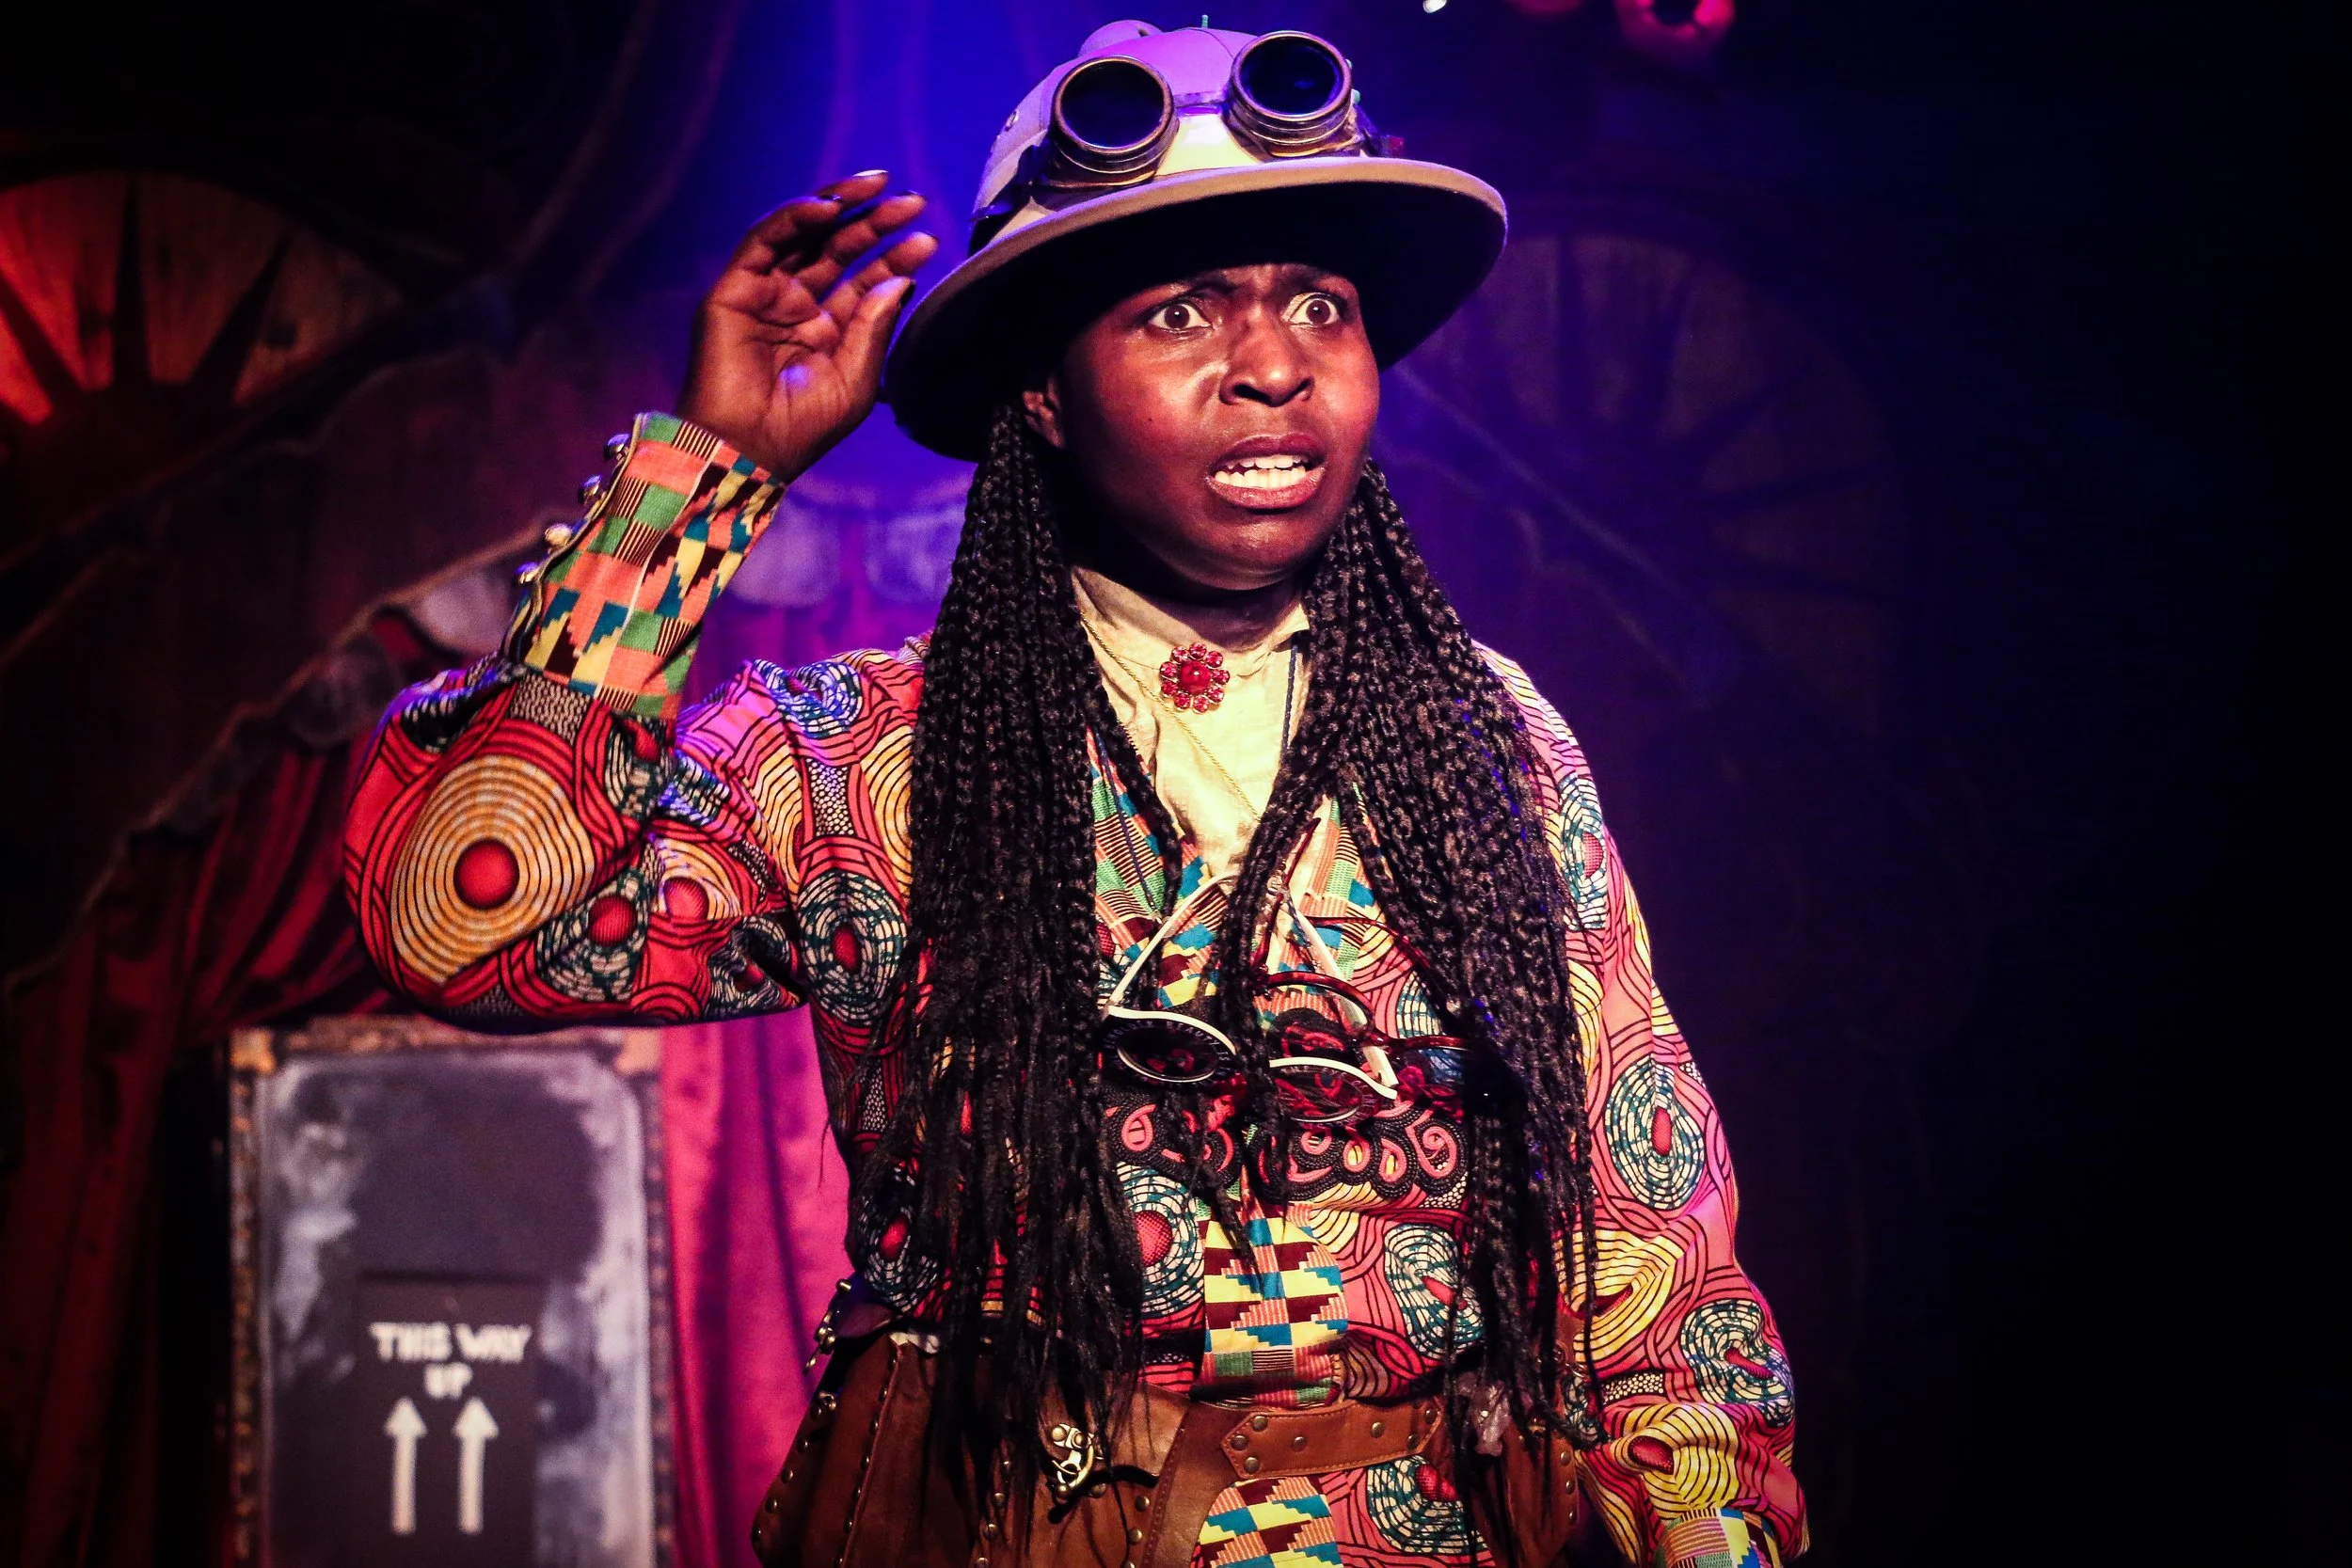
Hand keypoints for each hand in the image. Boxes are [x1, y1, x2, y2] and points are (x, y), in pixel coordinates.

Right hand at [680, 171, 937, 481]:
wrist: (747, 450)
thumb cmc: (801, 428)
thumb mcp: (855, 378)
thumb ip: (875, 326)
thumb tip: (900, 280)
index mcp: (827, 329)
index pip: (866, 280)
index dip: (896, 256)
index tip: (927, 238)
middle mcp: (796, 305)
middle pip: (839, 248)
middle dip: (875, 222)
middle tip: (912, 202)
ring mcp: (765, 293)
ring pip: (804, 234)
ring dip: (840, 205)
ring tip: (880, 188)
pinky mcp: (734, 288)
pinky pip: (765, 240)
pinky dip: (796, 217)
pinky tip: (831, 208)